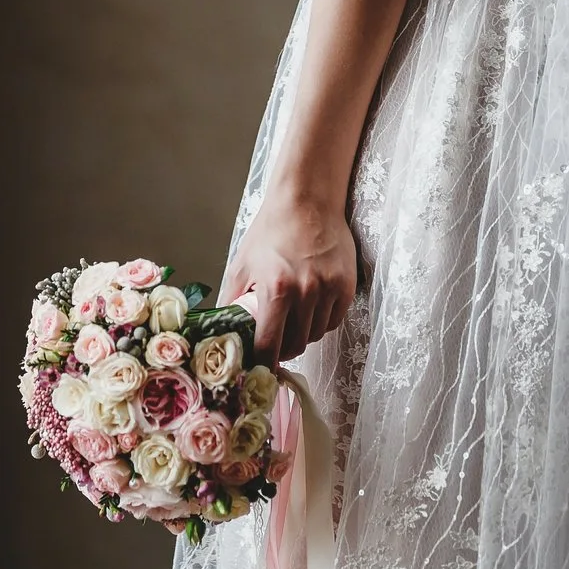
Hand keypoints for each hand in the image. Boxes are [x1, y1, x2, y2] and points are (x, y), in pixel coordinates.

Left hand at [222, 186, 356, 363]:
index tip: (258, 367)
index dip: (263, 362)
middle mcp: (306, 292)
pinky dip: (321, 321)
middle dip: (283, 349)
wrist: (307, 201)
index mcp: (277, 289)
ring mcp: (330, 289)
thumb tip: (221, 332)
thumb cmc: (271, 232)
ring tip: (292, 319)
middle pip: (296, 344)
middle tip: (274, 342)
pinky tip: (310, 308)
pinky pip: (334, 320)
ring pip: (316, 334)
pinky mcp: (347, 285)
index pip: (269, 345)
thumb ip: (231, 302)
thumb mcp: (242, 264)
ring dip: (303, 334)